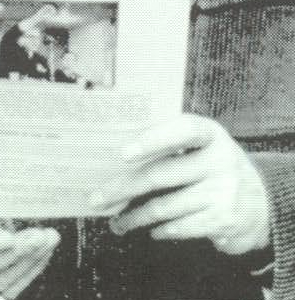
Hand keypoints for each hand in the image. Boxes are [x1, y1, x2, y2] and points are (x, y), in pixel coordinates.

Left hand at [91, 114, 270, 254]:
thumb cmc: (213, 165)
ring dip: (134, 216)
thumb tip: (117, 156)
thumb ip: (171, 143)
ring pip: (164, 206)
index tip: (123, 152)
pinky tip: (148, 229)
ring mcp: (223, 193)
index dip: (153, 139)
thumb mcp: (203, 146)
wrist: (261, 202)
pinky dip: (159, 229)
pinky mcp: (222, 221)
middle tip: (97, 197)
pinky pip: (179, 227)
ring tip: (116, 221)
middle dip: (123, 188)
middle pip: (161, 174)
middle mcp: (219, 161)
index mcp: (211, 134)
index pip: (182, 130)